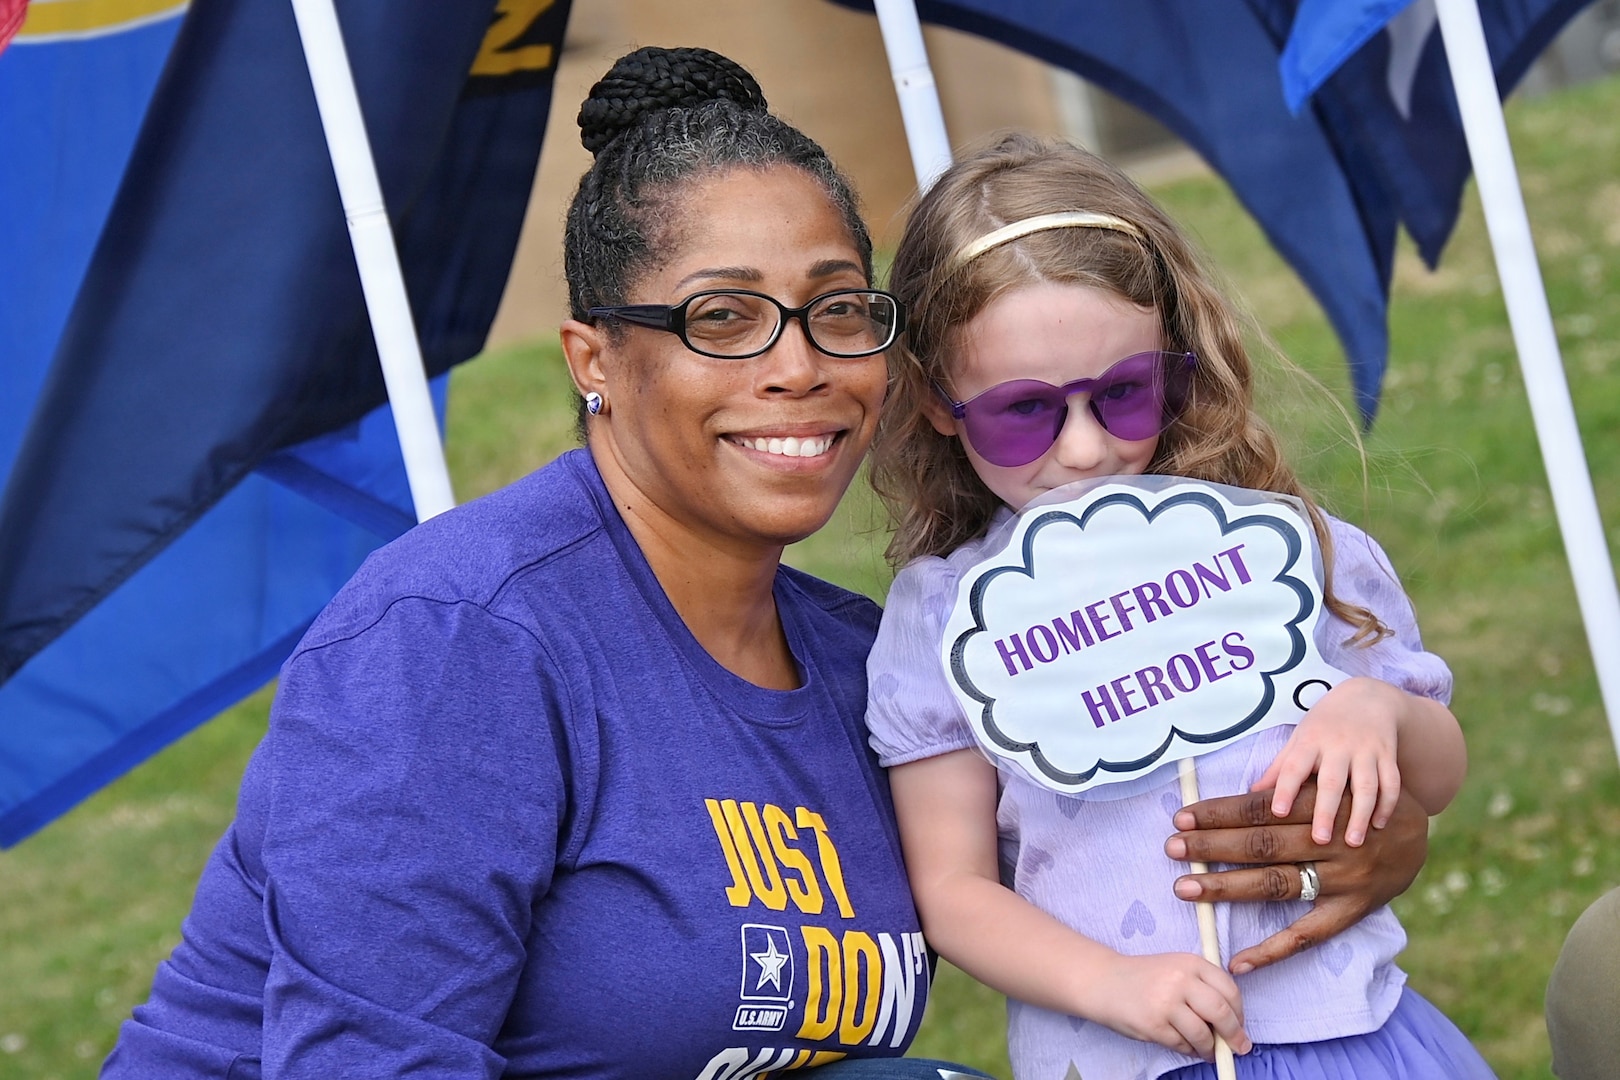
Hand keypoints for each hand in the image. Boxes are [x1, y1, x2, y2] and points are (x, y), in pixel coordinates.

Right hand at [1085, 952, 1250, 1060]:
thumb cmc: (1144, 977)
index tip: (1240, 1024)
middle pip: (1221, 1012)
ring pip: (1203, 1035)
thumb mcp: (1176, 968)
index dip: (1239, 1012)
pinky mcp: (1154, 1025)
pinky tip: (1187, 1046)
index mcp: (1191, 962)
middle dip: (1234, 1035)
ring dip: (1210, 1048)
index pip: (1229, 990)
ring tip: (1208, 1051)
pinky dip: (1189, 1050)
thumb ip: (1203, 986)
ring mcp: (1166, 1003)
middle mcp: (1180, 980)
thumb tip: (1231, 1021)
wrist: (1104, 981)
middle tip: (1238, 1046)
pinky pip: (1182, 1045)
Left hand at [1163, 781, 1426, 973]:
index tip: (1182, 816)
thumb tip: (1240, 789)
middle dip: (1213, 846)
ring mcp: (1344, 880)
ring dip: (1227, 887)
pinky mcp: (1353, 911)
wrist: (1413, 828)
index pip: (1261, 809)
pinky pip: (1308, 936)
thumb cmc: (1353, 799)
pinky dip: (1273, 951)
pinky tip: (1238, 962)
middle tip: (1172, 847)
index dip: (1219, 812)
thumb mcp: (1327, 782)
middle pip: (1263, 845)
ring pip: (1278, 885)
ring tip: (1185, 887)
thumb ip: (1287, 788)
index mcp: (1323, 804)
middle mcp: (1333, 842)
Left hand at [1251, 677, 1402, 846]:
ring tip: (1354, 842)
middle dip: (1326, 811)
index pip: (1295, 766)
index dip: (1285, 789)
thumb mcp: (1299, 739)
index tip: (1278, 813)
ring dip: (1361, 814)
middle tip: (1320, 840)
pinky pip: (1391, 782)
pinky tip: (1379, 826)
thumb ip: (1280, 767)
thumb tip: (1252, 795)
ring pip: (1366, 785)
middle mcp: (1339, 745)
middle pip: (1332, 781)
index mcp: (1311, 741)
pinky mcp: (1388, 755)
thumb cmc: (1325, 725)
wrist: (1368, 698)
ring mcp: (1366, 750)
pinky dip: (1388, 805)